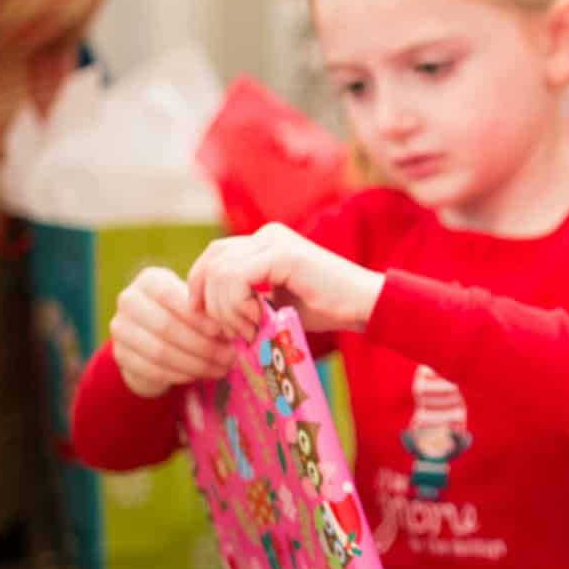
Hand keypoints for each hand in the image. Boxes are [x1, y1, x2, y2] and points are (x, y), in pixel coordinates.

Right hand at [109, 265, 238, 397]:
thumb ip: (209, 311)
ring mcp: (121, 328)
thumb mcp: (196, 307)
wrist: (155, 340)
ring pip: (160, 351)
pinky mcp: (121, 355)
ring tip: (220, 369)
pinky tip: (198, 375)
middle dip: (202, 345)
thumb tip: (232, 328)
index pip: (169, 295)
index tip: (220, 332)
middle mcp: (128, 300)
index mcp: (149, 281)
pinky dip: (180, 375)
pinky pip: (153, 370)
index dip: (195, 316)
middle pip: (165, 326)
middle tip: (229, 357)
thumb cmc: (186, 317)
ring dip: (195, 364)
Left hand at [185, 223, 382, 340]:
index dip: (201, 288)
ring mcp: (273, 241)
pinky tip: (258, 320)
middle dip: (209, 302)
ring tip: (249, 330)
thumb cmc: (329, 309)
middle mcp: (265, 235)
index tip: (208, 322)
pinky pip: (237, 277)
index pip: (214, 256)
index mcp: (263, 242)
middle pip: (212, 261)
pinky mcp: (282, 254)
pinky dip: (238, 304)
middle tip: (229, 333)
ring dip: (226, 309)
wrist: (367, 305)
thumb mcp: (278, 304)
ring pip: (220, 271)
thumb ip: (248, 300)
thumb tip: (211, 316)